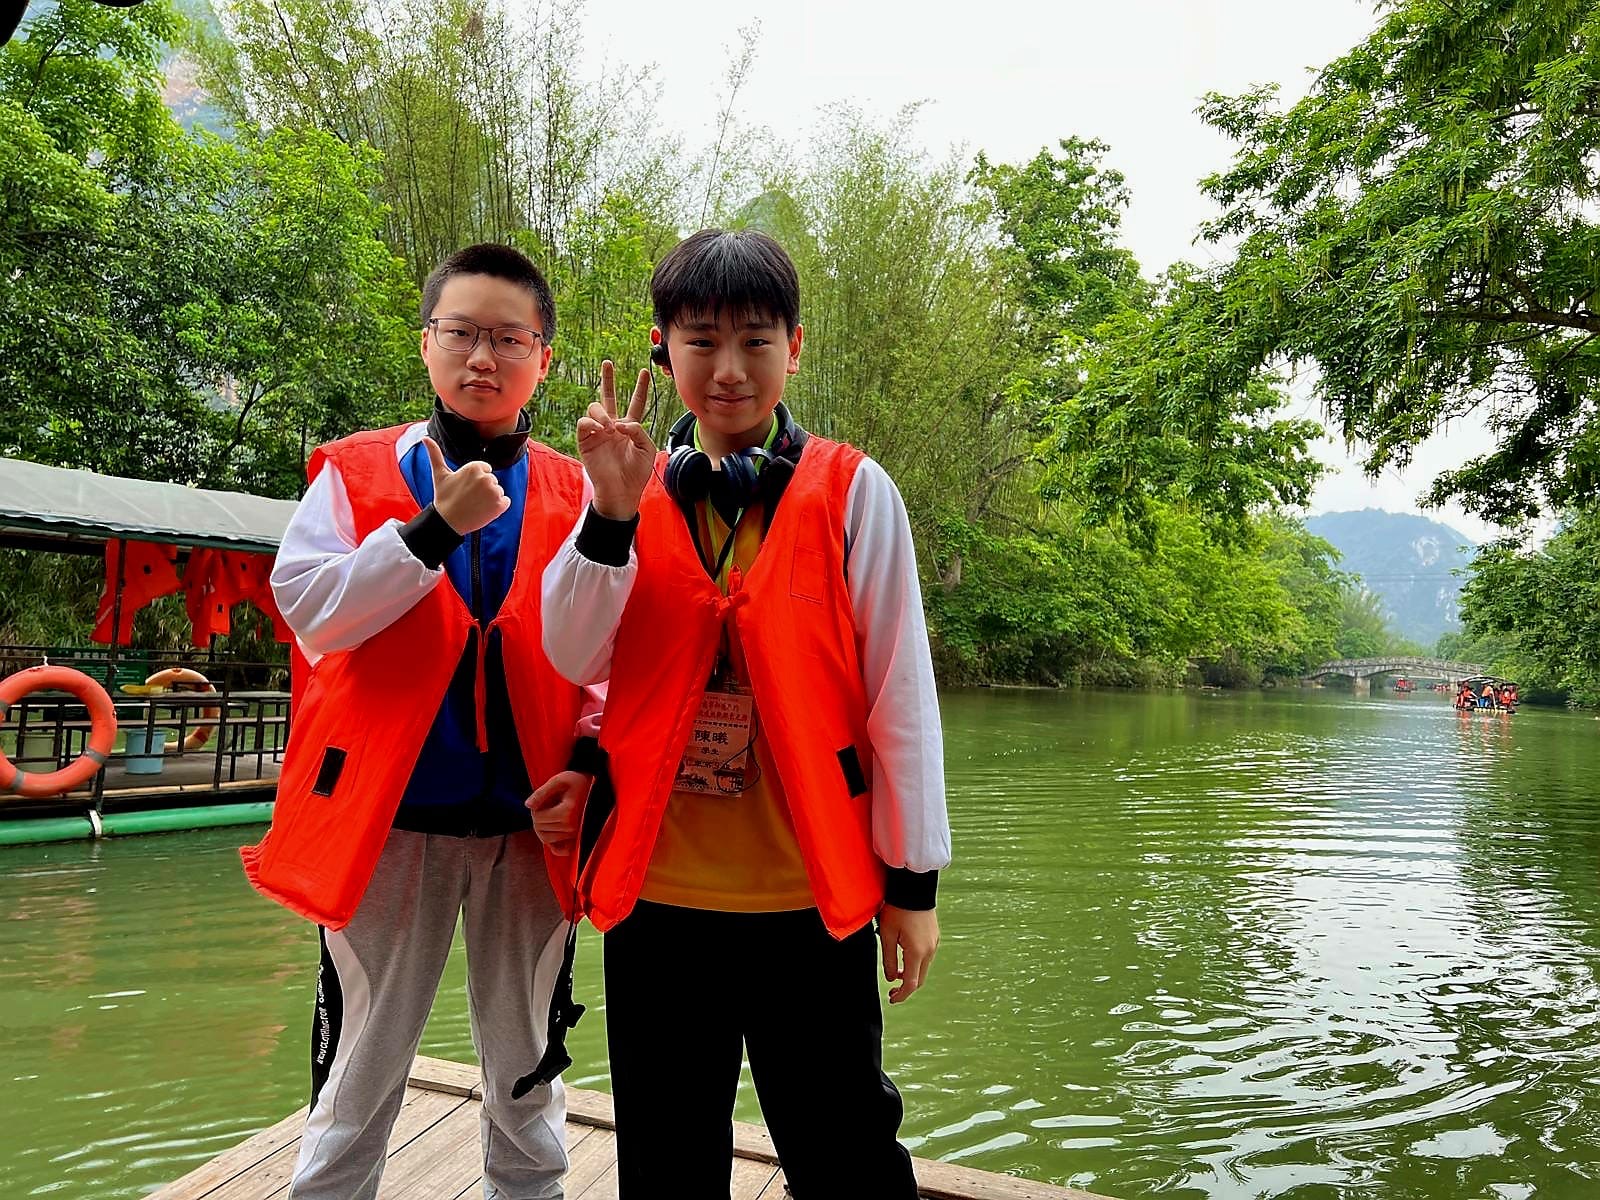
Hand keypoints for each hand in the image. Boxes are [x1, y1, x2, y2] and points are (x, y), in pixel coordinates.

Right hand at [423, 436, 509, 533]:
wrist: (447, 522)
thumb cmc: (443, 497)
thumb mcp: (440, 474)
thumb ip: (435, 454)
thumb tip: (424, 437)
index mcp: (474, 467)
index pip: (485, 470)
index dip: (476, 480)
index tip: (465, 488)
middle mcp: (486, 477)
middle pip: (492, 481)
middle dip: (483, 489)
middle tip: (469, 498)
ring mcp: (494, 492)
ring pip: (498, 491)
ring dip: (490, 499)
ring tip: (475, 504)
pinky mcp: (500, 505)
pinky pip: (505, 502)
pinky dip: (498, 508)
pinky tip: (484, 511)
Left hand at [527, 770, 591, 855]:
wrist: (592, 786)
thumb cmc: (575, 781)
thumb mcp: (557, 780)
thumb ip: (541, 793)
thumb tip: (527, 805)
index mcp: (567, 812)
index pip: (537, 818)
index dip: (535, 808)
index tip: (543, 800)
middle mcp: (572, 826)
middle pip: (540, 829)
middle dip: (538, 818)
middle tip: (545, 806)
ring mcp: (575, 834)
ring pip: (545, 839)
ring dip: (542, 828)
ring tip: (549, 815)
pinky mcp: (576, 838)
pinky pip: (561, 850)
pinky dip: (553, 845)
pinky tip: (552, 833)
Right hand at [578, 360, 654, 519]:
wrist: (621, 490)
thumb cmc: (636, 472)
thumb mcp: (647, 449)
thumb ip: (638, 431)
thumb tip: (620, 422)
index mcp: (630, 427)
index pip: (636, 402)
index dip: (640, 388)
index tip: (645, 372)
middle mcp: (613, 425)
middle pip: (609, 396)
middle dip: (608, 379)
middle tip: (607, 363)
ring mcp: (599, 432)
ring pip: (595, 408)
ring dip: (602, 413)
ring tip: (609, 427)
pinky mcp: (586, 440)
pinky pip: (584, 422)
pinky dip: (592, 422)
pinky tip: (601, 429)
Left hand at [877, 905, 938, 1003]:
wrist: (914, 888)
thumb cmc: (897, 909)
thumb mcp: (887, 935)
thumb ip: (888, 959)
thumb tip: (892, 978)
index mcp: (916, 952)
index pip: (911, 984)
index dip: (901, 995)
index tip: (892, 999)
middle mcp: (929, 950)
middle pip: (920, 979)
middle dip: (906, 988)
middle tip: (892, 991)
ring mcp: (934, 943)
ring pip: (924, 968)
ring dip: (911, 974)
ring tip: (896, 973)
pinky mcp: (935, 936)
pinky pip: (927, 956)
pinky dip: (916, 963)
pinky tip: (905, 957)